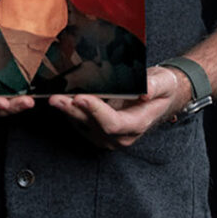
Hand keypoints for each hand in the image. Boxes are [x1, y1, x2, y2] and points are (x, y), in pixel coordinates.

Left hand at [47, 66, 187, 148]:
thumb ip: (155, 86)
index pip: (113, 122)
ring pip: (83, 125)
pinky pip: (80, 122)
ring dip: (67, 111)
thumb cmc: (161, 87)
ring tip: (52, 97)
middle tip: (56, 98)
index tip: (81, 96)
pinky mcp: (98, 129)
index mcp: (137, 124)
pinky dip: (69, 110)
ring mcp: (108, 135)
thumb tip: (145, 90)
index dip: (95, 111)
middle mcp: (121, 135)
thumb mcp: (164, 82)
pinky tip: (59, 97)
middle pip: (93, 125)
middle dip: (73, 111)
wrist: (159, 96)